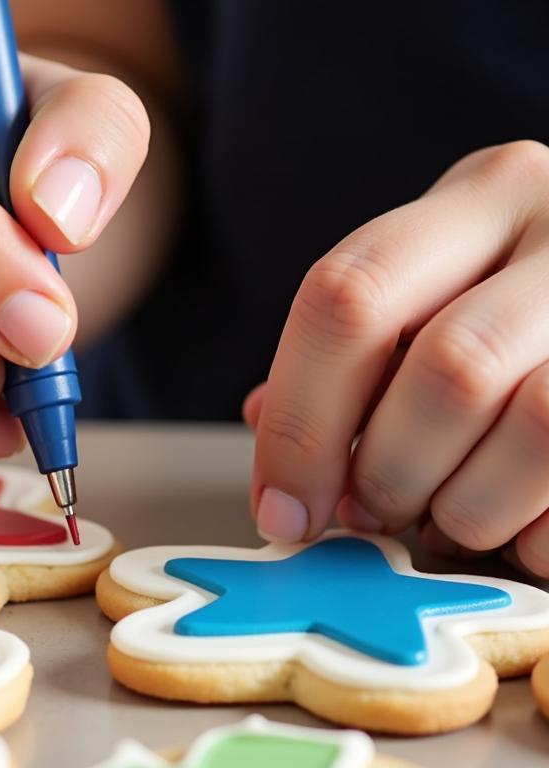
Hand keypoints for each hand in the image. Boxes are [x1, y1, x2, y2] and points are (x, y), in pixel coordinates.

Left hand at [247, 140, 548, 574]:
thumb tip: (278, 459)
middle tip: (372, 510)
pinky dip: (535, 535)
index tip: (281, 510)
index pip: (351, 296)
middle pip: (449, 369)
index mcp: (485, 197)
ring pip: (537, 425)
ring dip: (468, 508)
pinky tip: (519, 525)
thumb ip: (355, 363)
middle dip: (389, 472)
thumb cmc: (515, 316)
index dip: (299, 424)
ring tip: (450, 519)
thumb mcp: (436, 297)